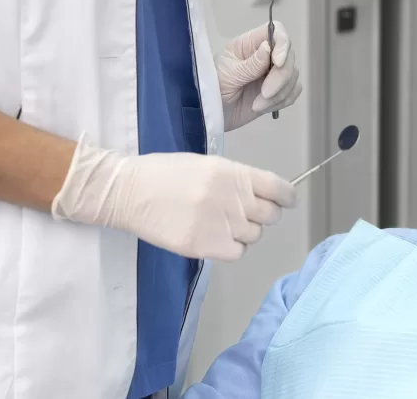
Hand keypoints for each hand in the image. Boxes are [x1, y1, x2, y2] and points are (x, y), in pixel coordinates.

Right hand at [52, 135, 297, 259]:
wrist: (130, 191)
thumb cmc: (166, 173)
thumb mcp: (207, 164)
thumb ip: (236, 179)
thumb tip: (261, 194)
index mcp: (233, 172)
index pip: (278, 188)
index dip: (286, 197)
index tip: (285, 201)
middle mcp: (232, 197)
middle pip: (270, 215)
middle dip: (263, 215)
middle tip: (245, 214)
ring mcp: (220, 223)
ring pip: (254, 235)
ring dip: (244, 232)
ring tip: (221, 224)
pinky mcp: (205, 245)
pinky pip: (237, 253)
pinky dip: (231, 248)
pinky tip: (215, 239)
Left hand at [215, 21, 301, 131]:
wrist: (212, 114)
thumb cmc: (212, 88)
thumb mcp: (228, 75)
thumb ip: (250, 64)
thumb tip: (268, 48)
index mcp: (250, 44)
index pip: (277, 31)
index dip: (283, 44)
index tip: (277, 63)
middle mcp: (266, 55)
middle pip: (289, 57)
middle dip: (280, 78)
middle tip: (265, 94)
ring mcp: (273, 73)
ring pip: (293, 76)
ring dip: (280, 93)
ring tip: (257, 105)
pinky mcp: (278, 91)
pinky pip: (294, 91)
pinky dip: (283, 101)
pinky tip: (264, 108)